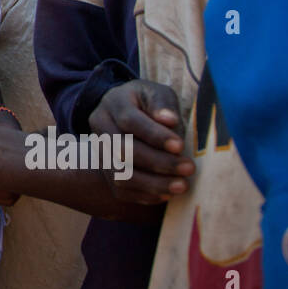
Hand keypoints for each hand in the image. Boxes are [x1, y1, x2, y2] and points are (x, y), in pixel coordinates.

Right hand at [87, 79, 192, 204]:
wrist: (127, 114)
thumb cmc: (149, 104)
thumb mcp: (158, 93)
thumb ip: (163, 104)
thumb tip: (169, 121)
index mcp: (114, 102)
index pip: (129, 121)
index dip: (154, 135)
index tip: (180, 146)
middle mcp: (100, 126)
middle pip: (122, 150)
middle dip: (158, 162)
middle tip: (188, 168)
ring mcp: (99, 151)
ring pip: (120, 174)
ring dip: (153, 184)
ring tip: (181, 185)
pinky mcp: (105, 171)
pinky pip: (121, 190)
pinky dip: (145, 195)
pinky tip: (167, 193)